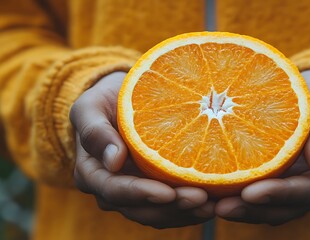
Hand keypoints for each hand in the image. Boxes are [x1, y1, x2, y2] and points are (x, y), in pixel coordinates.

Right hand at [69, 72, 214, 228]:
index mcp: (91, 173)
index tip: (168, 192)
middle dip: (172, 207)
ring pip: (158, 213)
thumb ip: (94, 130)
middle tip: (201, 198)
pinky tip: (213, 201)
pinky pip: (170, 208)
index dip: (141, 194)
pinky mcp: (154, 191)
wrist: (123, 99)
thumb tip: (112, 161)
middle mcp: (111, 189)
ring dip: (185, 212)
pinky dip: (190, 208)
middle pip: (140, 208)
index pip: (114, 191)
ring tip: (212, 205)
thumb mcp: (92, 106)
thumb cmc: (106, 99)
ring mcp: (133, 193)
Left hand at [215, 69, 309, 224]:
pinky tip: (214, 199)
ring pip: (270, 211)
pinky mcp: (277, 186)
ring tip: (212, 208)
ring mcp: (295, 190)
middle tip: (221, 208)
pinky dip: (238, 202)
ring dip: (242, 212)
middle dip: (253, 211)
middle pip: (286, 209)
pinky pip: (259, 202)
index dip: (279, 194)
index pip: (308, 190)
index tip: (249, 193)